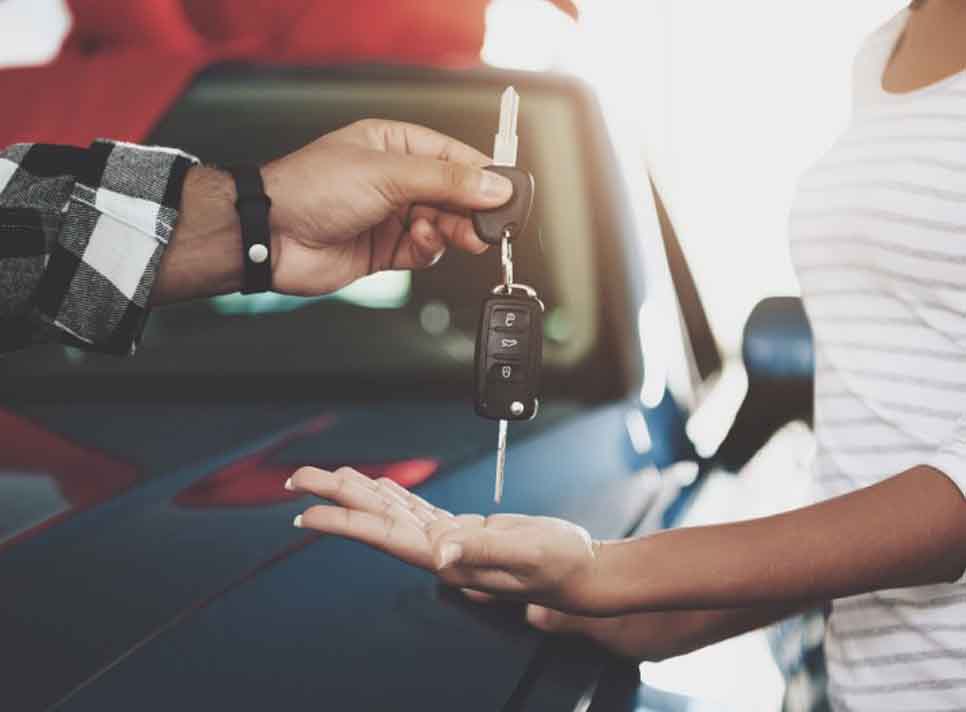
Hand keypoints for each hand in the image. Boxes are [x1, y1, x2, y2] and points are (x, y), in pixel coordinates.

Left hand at [264, 120, 509, 295]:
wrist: (271, 236)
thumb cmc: (311, 188)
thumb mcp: (387, 174)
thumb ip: (445, 182)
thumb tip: (492, 186)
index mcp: (393, 144)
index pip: (452, 155)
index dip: (481, 173)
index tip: (506, 190)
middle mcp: (394, 179)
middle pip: (452, 193)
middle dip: (472, 208)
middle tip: (491, 223)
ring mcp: (390, 215)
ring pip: (442, 224)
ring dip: (455, 230)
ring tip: (464, 236)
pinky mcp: (385, 249)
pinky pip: (424, 250)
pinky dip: (429, 248)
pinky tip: (421, 241)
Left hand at [287, 466, 604, 613]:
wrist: (580, 572)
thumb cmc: (557, 565)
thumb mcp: (524, 552)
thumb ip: (479, 548)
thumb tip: (438, 551)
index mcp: (447, 557)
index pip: (382, 535)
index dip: (342, 521)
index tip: (307, 510)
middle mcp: (440, 550)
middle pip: (376, 519)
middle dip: (336, 498)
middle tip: (298, 480)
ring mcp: (450, 541)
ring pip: (393, 511)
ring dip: (360, 493)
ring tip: (329, 476)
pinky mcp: (464, 531)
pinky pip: (419, 510)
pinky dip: (396, 496)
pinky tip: (382, 487)